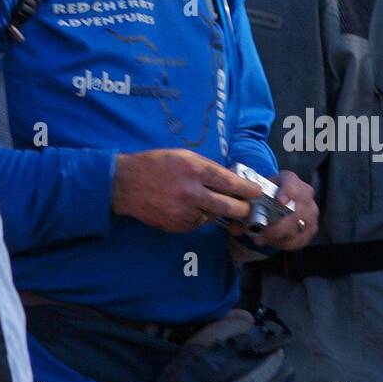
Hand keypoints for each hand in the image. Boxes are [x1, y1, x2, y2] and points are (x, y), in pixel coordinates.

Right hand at [113, 149, 260, 233]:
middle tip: (245, 207)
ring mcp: (184, 211)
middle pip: (229, 206)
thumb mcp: (182, 156)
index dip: (247, 189)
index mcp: (194, 169)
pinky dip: (198, 216)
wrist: (126, 184)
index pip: (230, 182)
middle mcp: (192, 192)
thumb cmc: (155, 165)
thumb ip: (206, 167)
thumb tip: (230, 179)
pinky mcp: (178, 226)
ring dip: (215, 211)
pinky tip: (187, 207)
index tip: (256, 191)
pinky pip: (197, 223)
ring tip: (204, 201)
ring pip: (213, 216)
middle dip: (242, 208)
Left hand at [232, 169, 318, 250]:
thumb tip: (234, 227)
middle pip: (295, 213)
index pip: (291, 185)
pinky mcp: (312, 228)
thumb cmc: (268, 192)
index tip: (280, 201)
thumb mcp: (257, 191)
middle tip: (261, 236)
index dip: (287, 193)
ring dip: (279, 238)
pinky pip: (301, 240)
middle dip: (276, 228)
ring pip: (298, 228)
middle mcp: (305, 196)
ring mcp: (311, 212)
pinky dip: (286, 244)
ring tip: (263, 241)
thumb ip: (244, 205)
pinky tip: (274, 243)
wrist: (281, 195)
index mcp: (291, 180)